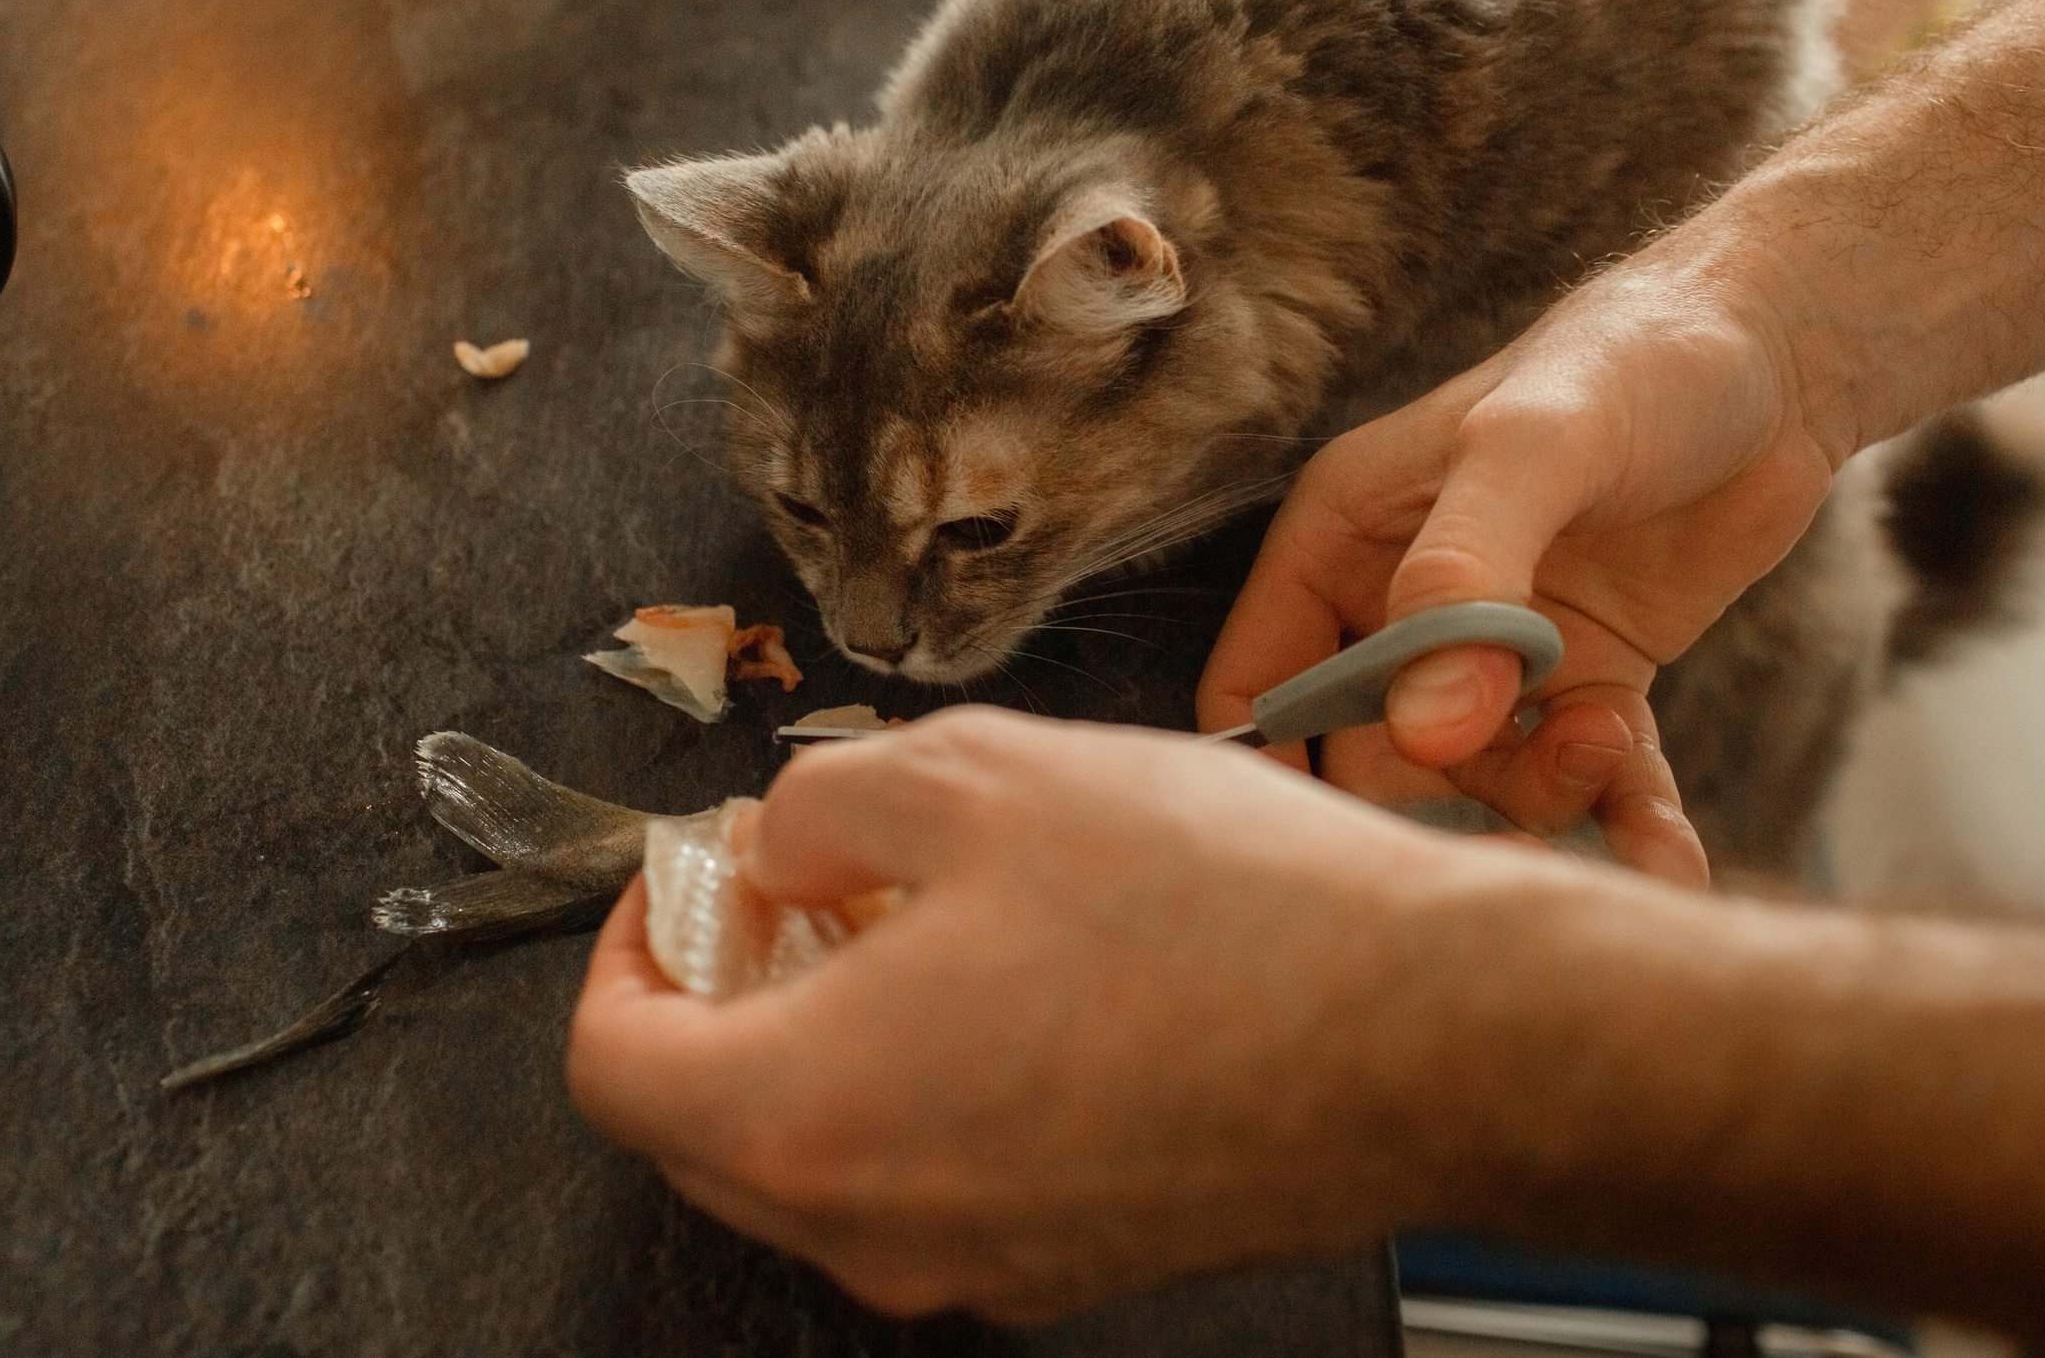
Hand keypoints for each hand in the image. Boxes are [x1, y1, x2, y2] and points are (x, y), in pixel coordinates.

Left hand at [566, 708, 1528, 1322]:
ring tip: (919, 918)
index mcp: (807, 1114)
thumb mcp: (979, 777)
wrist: (1433, 1036)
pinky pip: (932, 1183)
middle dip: (724, 995)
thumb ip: (822, 806)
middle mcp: (874, 1229)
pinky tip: (1013, 984)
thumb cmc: (1221, 913)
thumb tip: (779, 846)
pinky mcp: (1069, 1263)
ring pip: (822, 1162)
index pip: (611, 1064)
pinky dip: (920, 1091)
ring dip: (825, 1041)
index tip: (685, 883)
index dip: (622, 949)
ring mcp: (976, 1266)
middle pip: (705, 1129)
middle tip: (796, 888)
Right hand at [1198, 257, 1841, 884]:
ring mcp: (1498, 646)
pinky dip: (1626, 819)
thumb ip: (1465, 581)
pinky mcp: (1589, 677)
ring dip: (1547, 789)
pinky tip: (1671, 857)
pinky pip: (1587, 778)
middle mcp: (1402, 600)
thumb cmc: (1636, 362)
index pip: (1260, 682)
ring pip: (1480, 775)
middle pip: (1368, 752)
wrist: (1784, 356)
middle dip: (1440, 787)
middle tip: (1519, 785)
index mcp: (1343, 537)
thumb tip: (1428, 730)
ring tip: (1613, 746)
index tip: (1336, 844)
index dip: (1278, 766)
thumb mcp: (1532, 450)